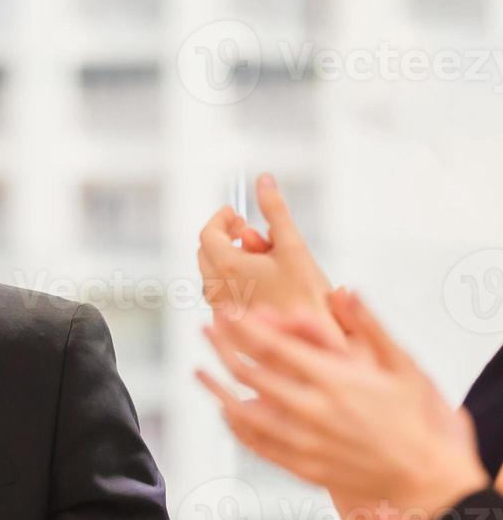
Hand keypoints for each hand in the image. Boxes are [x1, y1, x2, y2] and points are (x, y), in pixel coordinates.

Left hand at [197, 293, 488, 519]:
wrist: (426, 478)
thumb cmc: (417, 416)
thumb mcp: (402, 364)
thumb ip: (367, 326)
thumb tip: (341, 290)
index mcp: (334, 381)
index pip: (273, 347)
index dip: (243, 327)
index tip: (226, 311)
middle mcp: (312, 412)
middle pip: (249, 374)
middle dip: (223, 347)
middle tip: (205, 328)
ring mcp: (302, 442)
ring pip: (242, 411)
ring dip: (216, 388)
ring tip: (199, 369)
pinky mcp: (301, 467)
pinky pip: (256, 444)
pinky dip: (235, 425)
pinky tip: (225, 411)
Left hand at [198, 174, 342, 345]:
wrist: (312, 341)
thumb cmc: (307, 293)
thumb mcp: (294, 245)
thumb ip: (275, 210)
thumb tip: (263, 178)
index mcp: (226, 266)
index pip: (208, 233)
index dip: (221, 218)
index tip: (237, 213)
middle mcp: (215, 288)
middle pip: (206, 252)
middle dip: (225, 237)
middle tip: (249, 233)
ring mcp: (219, 307)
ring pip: (213, 273)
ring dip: (231, 259)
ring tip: (263, 258)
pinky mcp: (228, 322)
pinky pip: (221, 293)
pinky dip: (235, 280)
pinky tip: (264, 283)